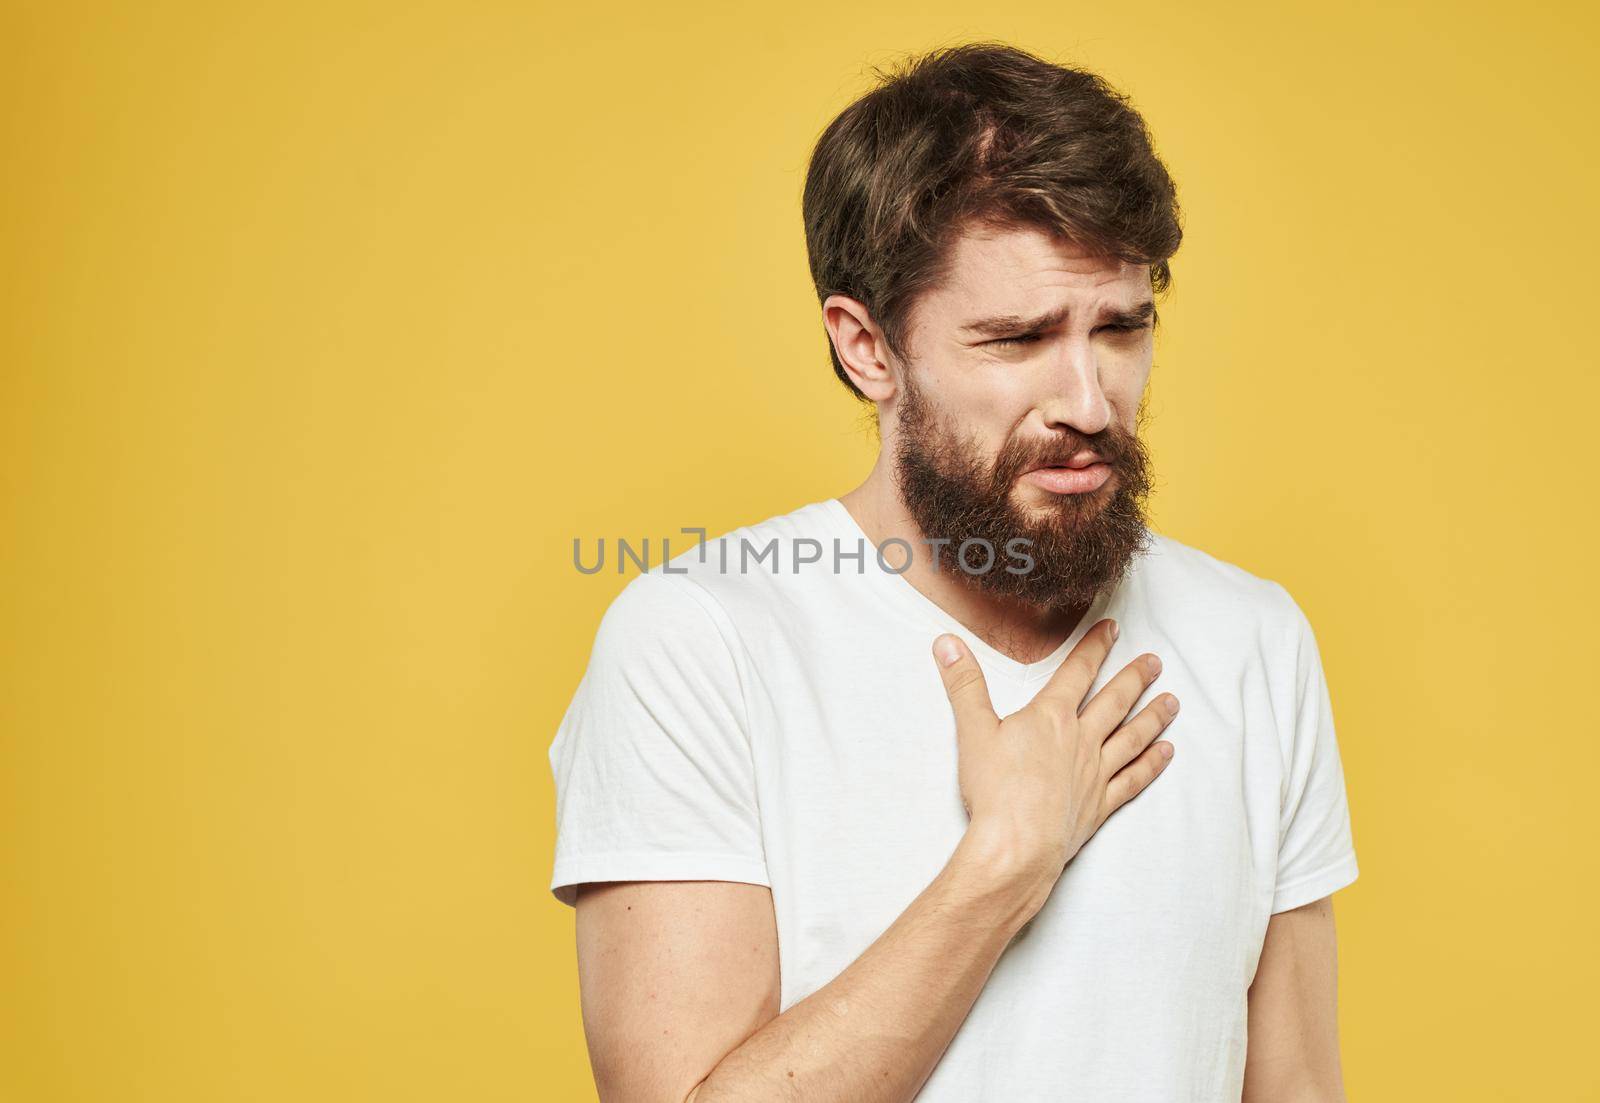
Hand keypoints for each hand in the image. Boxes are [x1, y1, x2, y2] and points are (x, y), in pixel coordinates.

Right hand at [933, 618, 1177, 888]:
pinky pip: (1133, 779)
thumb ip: (964, 684)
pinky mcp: (1100, 804)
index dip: (1095, 647)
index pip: (1077, 672)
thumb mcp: (972, 730)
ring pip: (1132, 737)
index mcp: (1051, 718)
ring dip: (1153, 717)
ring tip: (1172, 701)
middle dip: (1135, 678)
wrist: (1017, 846)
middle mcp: (1081, 740)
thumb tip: (947, 644)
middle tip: (1156, 662)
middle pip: (1115, 702)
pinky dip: (1151, 764)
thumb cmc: (994, 790)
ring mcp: (1095, 773)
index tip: (1111, 629)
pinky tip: (1166, 753)